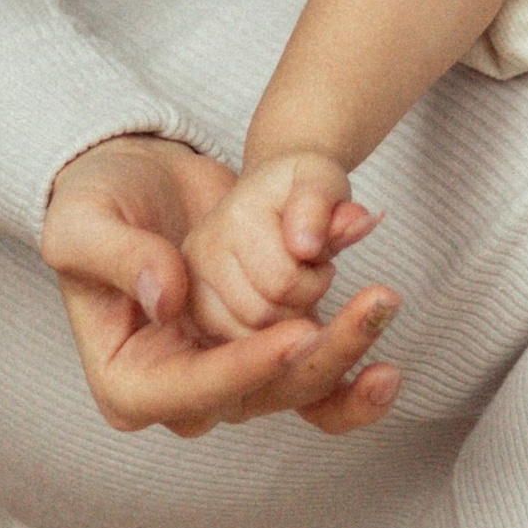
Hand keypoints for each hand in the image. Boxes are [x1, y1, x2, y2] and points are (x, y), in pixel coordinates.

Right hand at [41, 134, 398, 438]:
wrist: (135, 177)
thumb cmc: (93, 203)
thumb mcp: (82, 222)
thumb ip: (119, 258)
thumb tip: (168, 298)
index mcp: (126, 379)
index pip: (191, 390)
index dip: (246, 368)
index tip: (298, 333)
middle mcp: (180, 392)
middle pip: (255, 398)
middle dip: (316, 360)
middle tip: (368, 308)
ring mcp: (226, 374)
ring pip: (293, 390)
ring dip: (345, 357)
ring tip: (384, 305)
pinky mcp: (262, 348)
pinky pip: (309, 377)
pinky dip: (349, 374)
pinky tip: (388, 365)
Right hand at [184, 149, 382, 341]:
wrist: (270, 191)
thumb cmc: (304, 190)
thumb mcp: (326, 183)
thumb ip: (334, 206)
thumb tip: (336, 232)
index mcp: (237, 216)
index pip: (284, 282)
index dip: (317, 279)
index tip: (319, 255)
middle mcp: (202, 249)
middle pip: (264, 315)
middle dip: (299, 303)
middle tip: (306, 273)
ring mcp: (191, 280)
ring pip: (246, 335)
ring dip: (280, 323)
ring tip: (288, 287)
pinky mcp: (192, 307)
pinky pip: (230, 344)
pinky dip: (259, 338)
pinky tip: (272, 307)